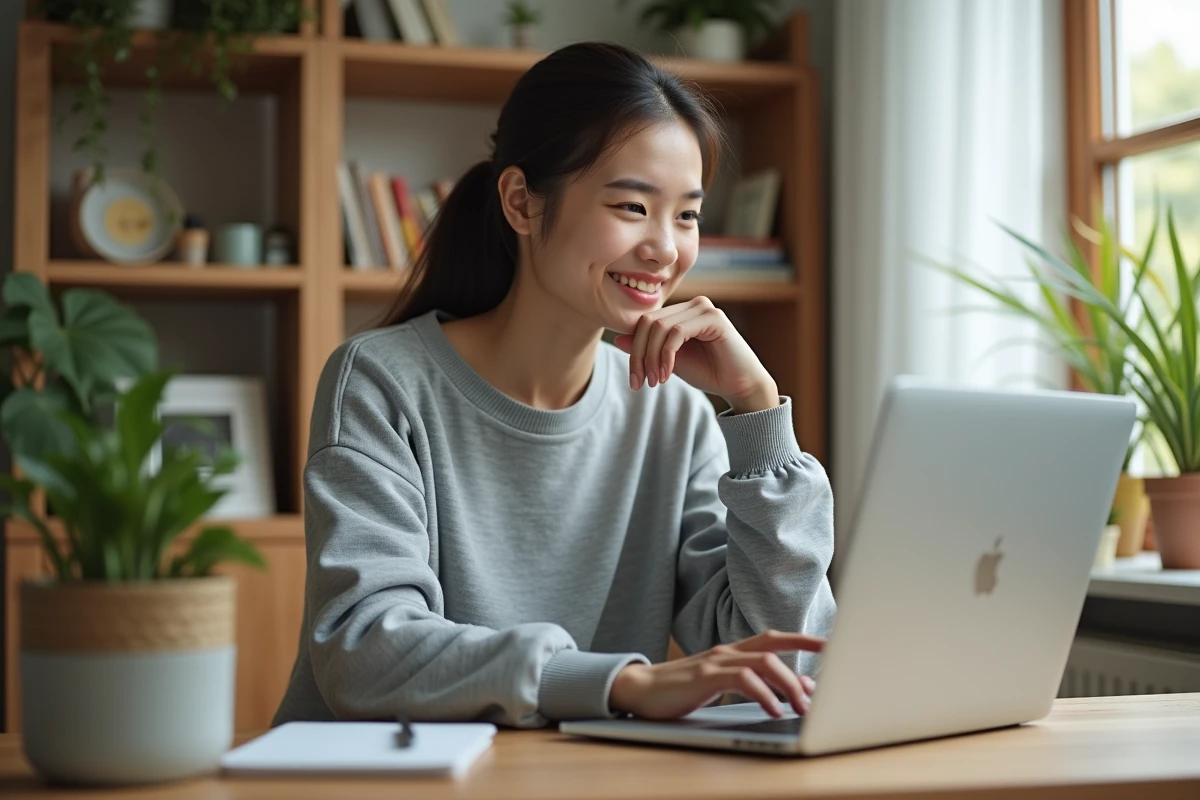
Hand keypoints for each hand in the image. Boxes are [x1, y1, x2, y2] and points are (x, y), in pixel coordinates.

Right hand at [609, 630, 822, 720]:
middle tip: (825, 687)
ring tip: (802, 707)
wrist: (639, 690)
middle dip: (805, 659)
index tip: (832, 648)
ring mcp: (716, 661)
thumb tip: (795, 694)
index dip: (805, 640)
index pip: (776, 638)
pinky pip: (742, 679)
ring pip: (764, 661)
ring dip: (789, 684)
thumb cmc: (682, 691)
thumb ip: (754, 686)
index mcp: (733, 651)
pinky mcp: (705, 676)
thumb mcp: (721, 686)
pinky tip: (774, 710)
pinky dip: (763, 694)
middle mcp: (728, 650)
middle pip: (775, 645)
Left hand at [612, 297, 778, 413]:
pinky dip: (666, 356)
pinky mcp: (714, 318)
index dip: (635, 350)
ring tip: (656, 381)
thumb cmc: (709, 372)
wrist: (740, 386)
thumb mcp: (669, 362)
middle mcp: (693, 304)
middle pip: (648, 323)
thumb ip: (647, 349)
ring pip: (660, 328)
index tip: (635, 380)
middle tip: (640, 382)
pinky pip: (677, 332)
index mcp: (682, 312)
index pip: (645, 322)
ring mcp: (704, 308)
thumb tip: (617, 339)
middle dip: (639, 355)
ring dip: (652, 358)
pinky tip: (667, 374)